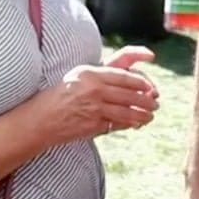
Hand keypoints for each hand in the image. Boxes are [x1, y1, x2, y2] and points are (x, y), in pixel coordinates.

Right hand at [33, 46, 160, 143]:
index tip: (151, 87)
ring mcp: (94, 108)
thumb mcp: (80, 75)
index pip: (124, 76)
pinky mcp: (93, 125)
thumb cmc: (62, 93)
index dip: (142, 82)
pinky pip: (118, 124)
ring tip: (150, 116)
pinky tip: (136, 124)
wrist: (42, 118)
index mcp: (91, 73)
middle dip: (146, 100)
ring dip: (143, 114)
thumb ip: (105, 73)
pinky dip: (129, 124)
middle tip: (156, 103)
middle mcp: (94, 89)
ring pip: (127, 111)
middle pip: (129, 94)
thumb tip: (130, 73)